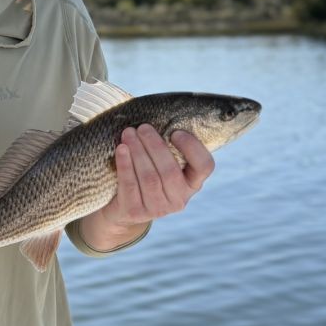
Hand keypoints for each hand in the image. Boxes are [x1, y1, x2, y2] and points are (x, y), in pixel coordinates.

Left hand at [77, 125, 214, 250]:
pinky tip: (121, 149)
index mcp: (192, 183)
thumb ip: (167, 144)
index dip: (192, 148)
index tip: (175, 132)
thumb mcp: (161, 161)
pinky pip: (130, 185)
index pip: (204, 166)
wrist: (122, 207)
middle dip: (155, 146)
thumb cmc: (146, 172)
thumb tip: (160, 113)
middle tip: (143, 127)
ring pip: (149, 178)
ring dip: (138, 152)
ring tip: (128, 133)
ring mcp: (157, 209)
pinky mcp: (135, 212)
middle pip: (170, 171)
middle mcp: (179, 199)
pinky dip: (125, 165)